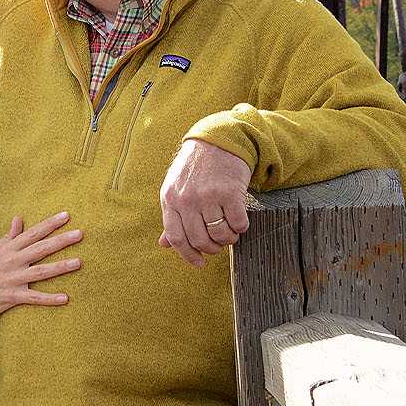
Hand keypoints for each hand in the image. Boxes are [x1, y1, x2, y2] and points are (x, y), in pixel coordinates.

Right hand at [0, 212, 83, 320]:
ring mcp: (13, 279)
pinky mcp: (13, 296)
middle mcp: (13, 262)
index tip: (65, 216)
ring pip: (41, 271)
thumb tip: (18, 218)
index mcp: (9, 249)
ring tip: (78, 262)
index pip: (32, 233)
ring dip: (60, 267)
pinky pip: (34, 298)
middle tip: (79, 234)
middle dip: (60, 241)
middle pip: (40, 249)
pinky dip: (49, 299)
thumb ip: (9, 236)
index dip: (49, 224)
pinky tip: (65, 298)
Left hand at [157, 139, 252, 265]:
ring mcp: (208, 195)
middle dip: (212, 248)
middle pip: (200, 240)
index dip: (188, 255)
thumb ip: (171, 217)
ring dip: (228, 239)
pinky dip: (241, 228)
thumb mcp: (175, 189)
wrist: (217, 141)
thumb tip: (164, 244)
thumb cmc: (194, 169)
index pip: (177, 238)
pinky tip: (239, 221)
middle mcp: (187, 199)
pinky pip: (238, 223)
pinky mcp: (230, 192)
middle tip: (218, 244)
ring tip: (230, 232)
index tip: (199, 263)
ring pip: (220, 234)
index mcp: (170, 200)